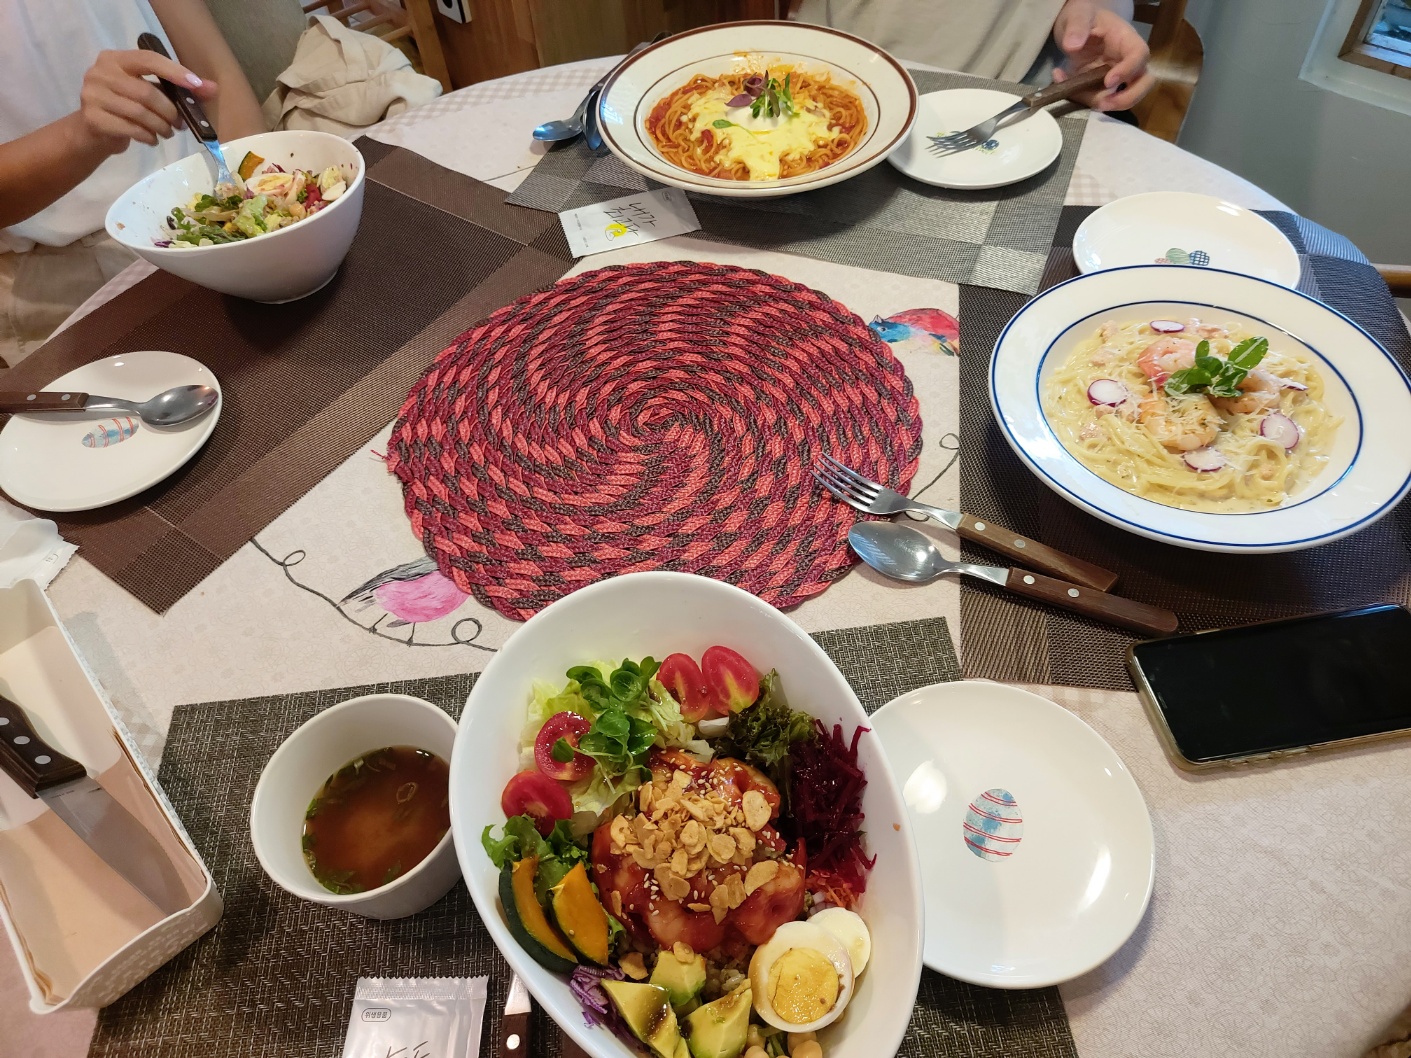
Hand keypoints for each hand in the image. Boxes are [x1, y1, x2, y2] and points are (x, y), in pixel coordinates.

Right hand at [76, 49, 218, 154]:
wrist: (94, 131)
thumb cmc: (127, 107)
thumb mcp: (150, 93)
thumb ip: (179, 89)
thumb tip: (212, 88)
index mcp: (115, 59)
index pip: (148, 59)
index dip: (174, 72)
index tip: (196, 84)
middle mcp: (100, 72)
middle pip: (146, 91)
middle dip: (169, 110)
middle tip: (180, 123)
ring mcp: (92, 95)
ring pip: (139, 112)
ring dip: (161, 126)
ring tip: (168, 132)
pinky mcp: (93, 118)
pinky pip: (130, 128)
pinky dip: (148, 136)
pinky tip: (153, 139)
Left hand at [1052, 1, 1153, 110]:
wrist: (1075, 24)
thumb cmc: (1084, 15)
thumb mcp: (1079, 14)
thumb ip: (1077, 26)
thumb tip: (1072, 46)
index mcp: (1127, 40)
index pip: (1139, 56)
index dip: (1128, 71)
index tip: (1108, 82)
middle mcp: (1126, 61)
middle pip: (1143, 83)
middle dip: (1126, 99)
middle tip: (1102, 104)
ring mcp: (1115, 76)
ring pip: (1120, 98)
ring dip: (1095, 101)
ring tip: (1067, 87)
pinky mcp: (1100, 86)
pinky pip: (1095, 99)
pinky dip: (1078, 97)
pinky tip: (1060, 78)